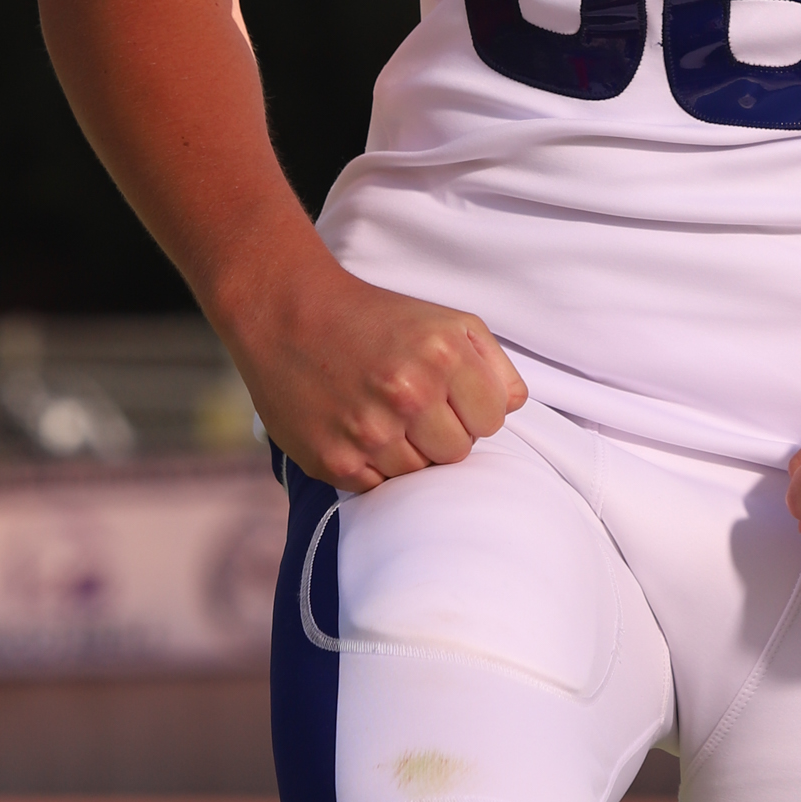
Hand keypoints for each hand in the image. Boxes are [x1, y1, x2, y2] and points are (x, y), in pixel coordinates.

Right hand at [217, 254, 526, 491]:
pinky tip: (357, 430)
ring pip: (420, 475)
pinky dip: (374, 466)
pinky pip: (379, 487)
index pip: (493, 421)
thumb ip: (493, 365)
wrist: (288, 314)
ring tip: (382, 415)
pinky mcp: (334, 461)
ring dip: (408, 451)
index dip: (472, 409)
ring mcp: (369, 432)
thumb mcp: (446, 321)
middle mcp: (408, 393)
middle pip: (458, 453)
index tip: (447, 395)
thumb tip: (512, 409)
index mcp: (443, 355)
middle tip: (412, 406)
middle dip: (443, 433)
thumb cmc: (376, 318)